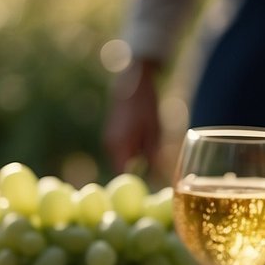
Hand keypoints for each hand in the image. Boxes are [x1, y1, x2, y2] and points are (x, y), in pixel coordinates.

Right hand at [104, 59, 162, 175]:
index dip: (137, 181)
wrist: (132, 83)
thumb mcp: (154, 132)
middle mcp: (109, 145)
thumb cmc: (146, 106)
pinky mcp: (111, 134)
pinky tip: (144, 138)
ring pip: (122, 159)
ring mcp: (108, 140)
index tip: (151, 181)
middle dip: (138, 170)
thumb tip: (156, 178)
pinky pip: (121, 150)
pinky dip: (132, 151)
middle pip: (123, 168)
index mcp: (118, 147)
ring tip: (151, 145)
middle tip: (156, 164)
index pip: (124, 174)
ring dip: (136, 159)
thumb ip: (153, 156)